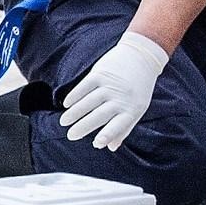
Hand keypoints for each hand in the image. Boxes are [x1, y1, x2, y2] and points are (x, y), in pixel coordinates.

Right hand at [59, 31, 168, 150]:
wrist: (142, 56)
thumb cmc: (138, 88)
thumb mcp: (138, 108)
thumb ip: (124, 127)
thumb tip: (110, 147)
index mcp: (132, 109)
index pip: (118, 126)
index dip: (107, 135)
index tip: (96, 143)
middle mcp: (121, 98)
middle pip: (98, 116)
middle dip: (83, 127)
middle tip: (70, 136)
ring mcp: (110, 85)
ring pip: (88, 102)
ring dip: (74, 113)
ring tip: (64, 122)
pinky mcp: (100, 73)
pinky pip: (84, 87)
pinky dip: (74, 96)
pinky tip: (66, 104)